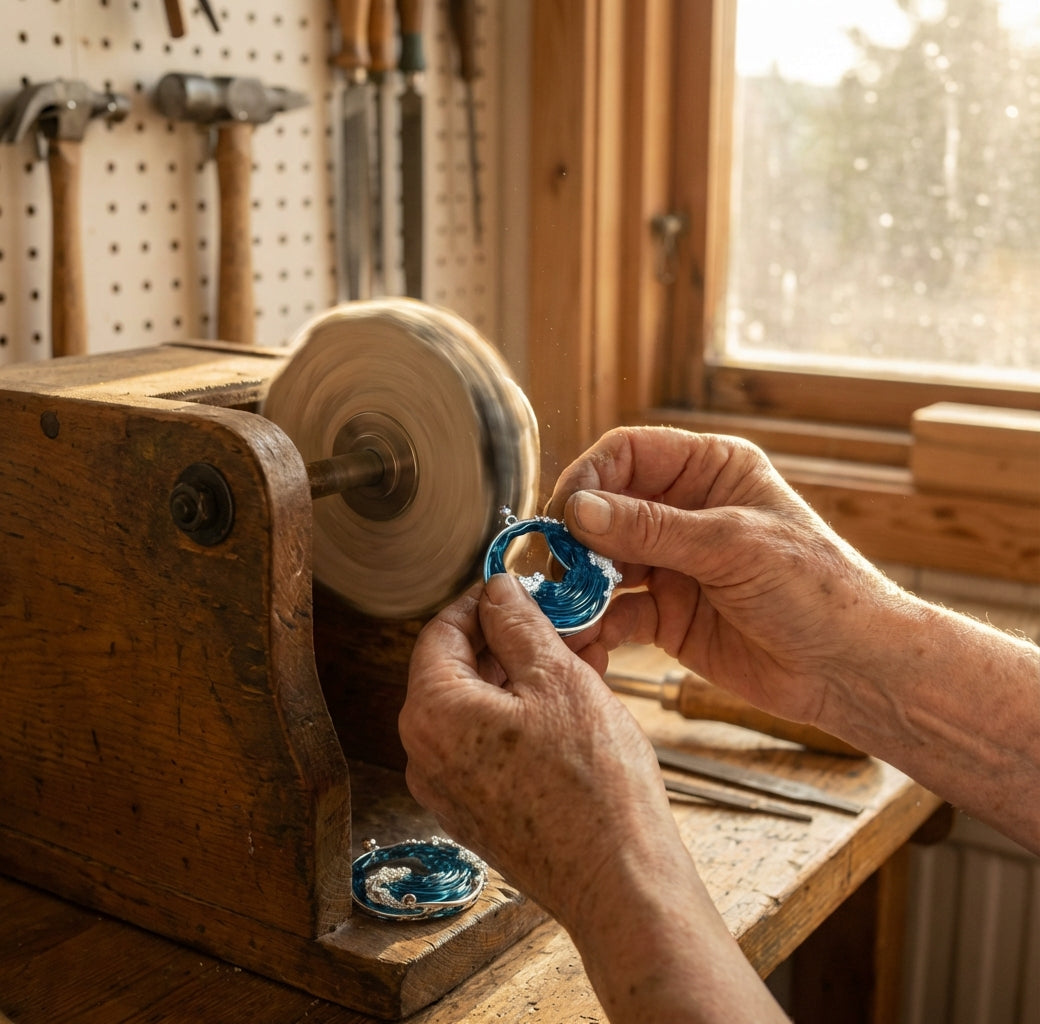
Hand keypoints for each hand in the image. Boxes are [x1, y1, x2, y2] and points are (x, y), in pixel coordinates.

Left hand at [399, 573, 683, 929]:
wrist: (620, 881)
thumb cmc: (593, 783)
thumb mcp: (558, 678)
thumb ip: (518, 623)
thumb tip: (497, 589)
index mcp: (432, 714)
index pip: (441, 631)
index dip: (481, 601)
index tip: (516, 588)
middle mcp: (425, 755)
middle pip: (455, 670)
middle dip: (507, 640)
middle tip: (556, 624)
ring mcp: (448, 791)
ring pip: (475, 709)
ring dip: (520, 678)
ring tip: (575, 661)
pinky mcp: (476, 815)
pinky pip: (486, 747)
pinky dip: (519, 718)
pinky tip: (568, 709)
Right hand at [545, 426, 899, 725]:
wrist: (851, 670)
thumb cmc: (816, 590)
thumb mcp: (732, 547)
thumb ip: (651, 529)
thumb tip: (577, 509)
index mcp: (709, 471)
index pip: (628, 454)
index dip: (589, 478)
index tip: (565, 515)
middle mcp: (684, 511)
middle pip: (604, 509)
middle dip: (577, 539)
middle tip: (559, 570)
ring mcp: (671, 564)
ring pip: (601, 563)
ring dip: (579, 587)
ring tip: (566, 613)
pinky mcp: (665, 614)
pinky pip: (614, 612)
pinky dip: (595, 626)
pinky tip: (586, 643)